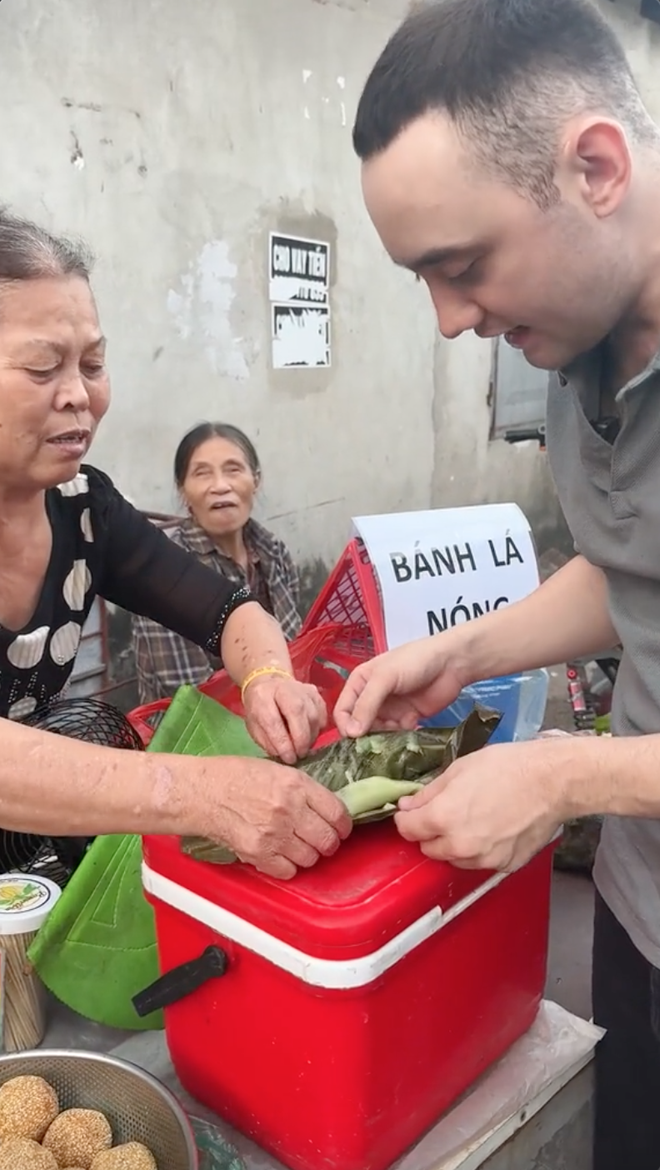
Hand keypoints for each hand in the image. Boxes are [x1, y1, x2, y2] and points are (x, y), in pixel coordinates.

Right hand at [207, 756, 351, 878]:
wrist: (200, 792)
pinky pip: (288, 871)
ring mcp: (275, 835)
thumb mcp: (276, 769)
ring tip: (298, 846)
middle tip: (322, 841)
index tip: (341, 828)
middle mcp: (290, 810)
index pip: (337, 812)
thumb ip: (302, 788)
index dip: (343, 824)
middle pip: (328, 839)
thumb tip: (324, 806)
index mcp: (296, 785)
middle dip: (329, 843)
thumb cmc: (232, 775)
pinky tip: (280, 855)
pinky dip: (287, 867)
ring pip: (310, 858)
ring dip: (308, 855)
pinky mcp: (258, 854)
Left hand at [243, 675, 326, 763]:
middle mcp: (282, 688)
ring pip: (312, 714)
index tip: (289, 758)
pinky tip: (311, 735)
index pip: (273, 720)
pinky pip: (322, 712)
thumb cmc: (260, 709)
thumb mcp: (254, 727)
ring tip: (305, 747)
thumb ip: (268, 742)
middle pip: (297, 712)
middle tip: (300, 754)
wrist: (269, 684)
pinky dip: (318, 728)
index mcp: (262, 696)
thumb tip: (286, 756)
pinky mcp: (314, 691)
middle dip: (301, 739)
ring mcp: (301, 687)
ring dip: (311, 736)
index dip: (283, 742)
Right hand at [334, 633, 468, 736]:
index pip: (342, 710)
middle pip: (359, 725)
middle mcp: (372, 697)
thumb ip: (367, 704)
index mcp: (360, 682)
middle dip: (366, 734)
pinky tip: (412, 723)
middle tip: (376, 741)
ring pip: (378, 732)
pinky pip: (396, 735)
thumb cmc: (415, 661)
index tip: (354, 737)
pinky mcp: (407, 718)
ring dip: (385, 736)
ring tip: (398, 728)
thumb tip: (351, 733)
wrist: (452, 663)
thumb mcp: (385, 677)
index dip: (345, 725)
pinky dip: (401, 735)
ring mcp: (390, 709)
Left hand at [394, 740, 568, 871]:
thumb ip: (429, 793)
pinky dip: (480, 850)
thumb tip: (408, 806)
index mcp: (443, 818)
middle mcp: (460, 845)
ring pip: (454, 859)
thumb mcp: (459, 769)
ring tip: (472, 819)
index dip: (407, 818)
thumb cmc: (509, 768)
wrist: (552, 781)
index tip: (411, 812)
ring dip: (454, 844)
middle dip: (430, 833)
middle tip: (444, 812)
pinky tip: (492, 829)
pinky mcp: (505, 865)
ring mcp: (484, 859)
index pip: (407, 830)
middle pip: (428, 849)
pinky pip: (481, 862)